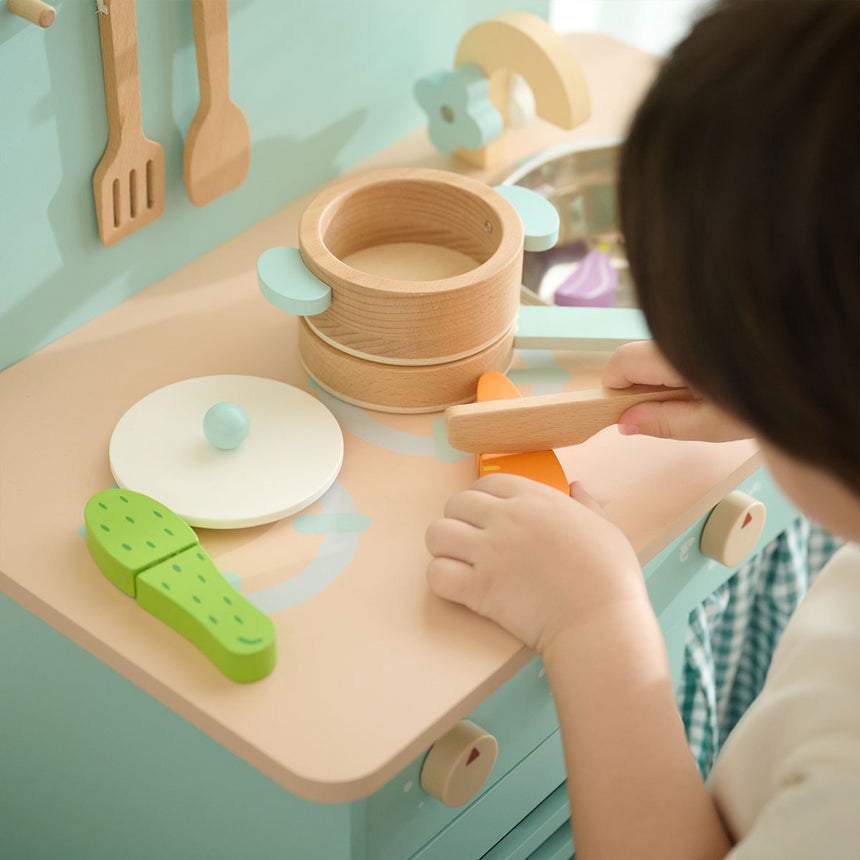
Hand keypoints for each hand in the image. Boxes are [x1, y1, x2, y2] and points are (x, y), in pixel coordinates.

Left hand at [425, 474, 646, 652]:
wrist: (600, 620)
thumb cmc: (610, 576)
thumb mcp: (604, 527)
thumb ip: (585, 505)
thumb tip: (577, 487)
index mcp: (535, 498)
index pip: (486, 482)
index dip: (482, 498)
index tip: (489, 516)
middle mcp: (506, 518)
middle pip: (456, 503)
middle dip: (460, 520)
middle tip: (473, 541)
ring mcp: (489, 552)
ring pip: (437, 534)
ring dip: (444, 547)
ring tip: (460, 561)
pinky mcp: (478, 588)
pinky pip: (436, 573)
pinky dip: (442, 579)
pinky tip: (460, 586)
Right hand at [603, 341, 751, 441]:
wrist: (807, 373)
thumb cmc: (765, 401)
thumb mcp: (711, 424)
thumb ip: (663, 424)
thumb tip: (625, 423)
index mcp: (676, 355)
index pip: (620, 363)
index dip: (617, 389)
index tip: (631, 412)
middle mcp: (678, 335)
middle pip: (632, 357)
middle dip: (639, 386)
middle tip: (672, 409)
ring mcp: (686, 330)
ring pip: (652, 353)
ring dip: (660, 379)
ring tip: (697, 396)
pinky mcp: (696, 330)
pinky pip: (671, 347)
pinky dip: (677, 369)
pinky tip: (705, 382)